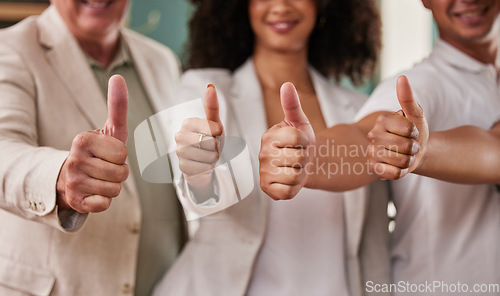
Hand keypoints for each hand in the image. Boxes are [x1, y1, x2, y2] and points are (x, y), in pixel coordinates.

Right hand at [56, 75, 129, 212]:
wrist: (72, 178)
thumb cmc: (99, 152)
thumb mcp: (109, 130)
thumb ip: (117, 106)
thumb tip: (118, 76)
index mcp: (82, 139)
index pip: (122, 153)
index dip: (121, 156)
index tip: (108, 154)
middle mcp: (74, 159)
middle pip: (121, 172)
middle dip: (119, 172)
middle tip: (105, 169)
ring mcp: (72, 181)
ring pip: (115, 189)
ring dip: (113, 186)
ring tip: (100, 180)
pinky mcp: (75, 201)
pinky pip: (105, 204)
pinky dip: (104, 201)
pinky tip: (94, 193)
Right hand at [175, 84, 223, 189]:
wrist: (206, 161)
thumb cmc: (211, 139)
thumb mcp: (215, 123)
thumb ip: (212, 106)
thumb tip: (210, 86)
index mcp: (187, 122)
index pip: (209, 127)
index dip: (218, 132)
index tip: (216, 133)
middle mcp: (179, 136)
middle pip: (209, 142)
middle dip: (216, 147)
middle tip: (212, 147)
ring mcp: (179, 152)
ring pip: (207, 156)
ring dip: (213, 158)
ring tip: (209, 155)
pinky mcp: (182, 167)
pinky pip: (203, 168)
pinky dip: (208, 168)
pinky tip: (204, 164)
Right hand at [259, 82, 314, 199]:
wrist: (302, 163)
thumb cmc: (300, 142)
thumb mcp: (299, 122)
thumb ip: (292, 104)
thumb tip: (286, 84)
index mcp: (269, 136)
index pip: (298, 137)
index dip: (306, 141)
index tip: (301, 142)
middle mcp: (263, 154)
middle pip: (299, 157)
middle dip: (305, 158)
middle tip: (299, 157)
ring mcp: (264, 172)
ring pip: (296, 175)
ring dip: (302, 173)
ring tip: (296, 167)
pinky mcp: (267, 189)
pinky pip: (289, 191)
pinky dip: (295, 187)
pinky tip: (290, 179)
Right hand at [367, 75, 428, 179]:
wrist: (415, 151)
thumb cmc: (415, 131)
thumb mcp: (415, 114)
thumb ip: (408, 97)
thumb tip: (402, 77)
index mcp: (382, 120)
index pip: (408, 130)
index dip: (415, 133)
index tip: (411, 131)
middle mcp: (373, 135)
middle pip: (405, 147)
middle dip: (413, 148)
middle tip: (408, 145)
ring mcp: (372, 152)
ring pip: (401, 161)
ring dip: (409, 160)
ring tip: (404, 155)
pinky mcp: (374, 168)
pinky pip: (394, 174)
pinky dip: (401, 172)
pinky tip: (398, 166)